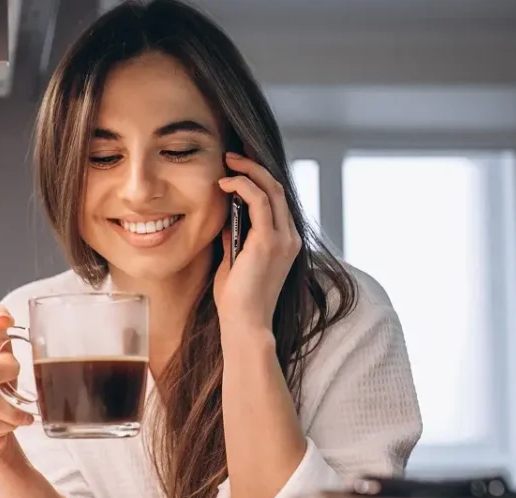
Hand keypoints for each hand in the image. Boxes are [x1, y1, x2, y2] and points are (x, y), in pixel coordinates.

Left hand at [213, 152, 301, 333]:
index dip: (260, 179)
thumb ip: (236, 236)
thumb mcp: (235, 260)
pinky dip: (243, 187)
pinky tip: (225, 183)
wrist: (244, 323)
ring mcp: (283, 238)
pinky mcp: (269, 241)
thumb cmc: (236, 298)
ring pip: (272, 189)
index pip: (278, 201)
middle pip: (278, 188)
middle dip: (255, 167)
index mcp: (285, 242)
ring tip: (228, 162)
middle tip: (232, 156)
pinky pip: (259, 201)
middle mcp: (290, 237)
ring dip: (249, 171)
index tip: (238, 167)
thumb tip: (227, 216)